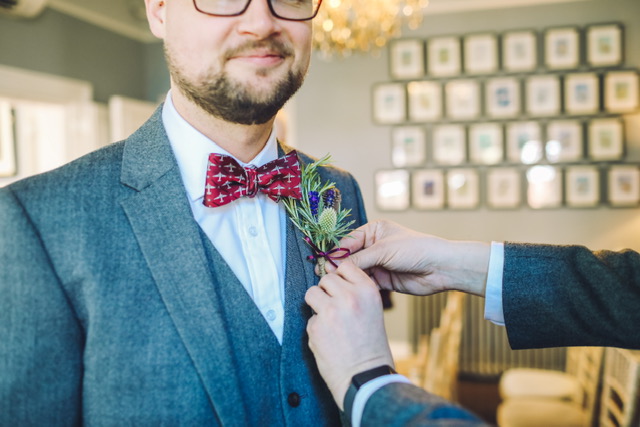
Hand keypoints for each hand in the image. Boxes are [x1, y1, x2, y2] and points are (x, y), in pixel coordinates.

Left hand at [305, 262, 393, 409]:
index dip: (340, 276)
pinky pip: (309, 317)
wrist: (365, 376)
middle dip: (327, 291)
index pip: (345, 265)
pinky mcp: (315, 327)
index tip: (340, 287)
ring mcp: (330, 311)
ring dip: (317, 304)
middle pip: (326, 279)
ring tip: (329, 320)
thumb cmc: (371, 345)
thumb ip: (355, 293)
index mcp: (367, 290)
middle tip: (335, 308)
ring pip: (312, 293)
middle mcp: (349, 297)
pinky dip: (316, 327)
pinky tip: (328, 338)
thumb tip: (332, 279)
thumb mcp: (373, 310)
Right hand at [327, 220, 489, 296]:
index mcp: (373, 231)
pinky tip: (347, 292)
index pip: (347, 242)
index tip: (324, 265)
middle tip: (323, 277)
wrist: (440, 268)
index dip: (335, 254)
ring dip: (346, 279)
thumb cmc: (415, 249)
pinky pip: (364, 283)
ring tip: (333, 286)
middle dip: (337, 267)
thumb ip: (359, 259)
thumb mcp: (384, 250)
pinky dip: (357, 287)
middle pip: (349, 257)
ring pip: (355, 272)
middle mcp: (374, 246)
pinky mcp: (383, 280)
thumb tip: (334, 266)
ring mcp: (378, 264)